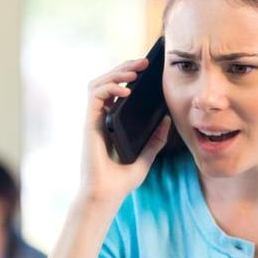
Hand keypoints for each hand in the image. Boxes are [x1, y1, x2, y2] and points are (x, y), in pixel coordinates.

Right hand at [79, 58, 171, 205]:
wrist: (107, 194)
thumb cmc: (121, 181)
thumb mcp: (146, 157)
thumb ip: (155, 140)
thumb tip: (167, 120)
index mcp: (111, 123)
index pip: (116, 91)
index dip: (128, 76)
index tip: (146, 70)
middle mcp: (100, 118)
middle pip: (107, 82)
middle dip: (124, 67)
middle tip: (144, 62)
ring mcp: (94, 120)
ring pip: (98, 83)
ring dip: (116, 72)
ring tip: (135, 71)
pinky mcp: (90, 123)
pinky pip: (96, 95)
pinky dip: (110, 87)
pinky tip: (127, 90)